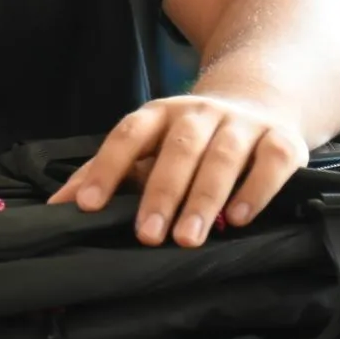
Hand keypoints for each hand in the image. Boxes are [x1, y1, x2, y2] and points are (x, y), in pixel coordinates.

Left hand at [49, 93, 309, 248]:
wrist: (261, 99)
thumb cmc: (191, 137)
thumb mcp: (148, 146)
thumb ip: (105, 173)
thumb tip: (57, 207)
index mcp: (161, 113)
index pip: (128, 134)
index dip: (107, 168)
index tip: (88, 206)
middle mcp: (200, 113)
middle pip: (178, 148)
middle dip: (162, 193)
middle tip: (148, 235)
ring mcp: (242, 124)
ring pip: (222, 157)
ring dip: (204, 199)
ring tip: (189, 239)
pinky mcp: (282, 140)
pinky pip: (271, 162)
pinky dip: (255, 190)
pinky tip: (238, 219)